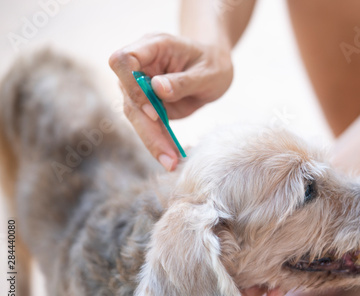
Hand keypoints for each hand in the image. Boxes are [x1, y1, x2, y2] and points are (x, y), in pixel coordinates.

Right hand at [109, 33, 232, 170]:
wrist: (214, 68)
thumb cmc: (213, 62)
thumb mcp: (208, 72)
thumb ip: (184, 80)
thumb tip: (157, 89)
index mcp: (153, 46)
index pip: (123, 60)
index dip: (131, 85)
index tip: (153, 109)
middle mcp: (141, 67)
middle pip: (128, 98)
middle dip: (147, 129)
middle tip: (167, 156)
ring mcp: (140, 87)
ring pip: (135, 117)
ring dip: (152, 141)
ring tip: (171, 162)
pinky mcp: (147, 106)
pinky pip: (148, 126)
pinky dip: (158, 142)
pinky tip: (169, 158)